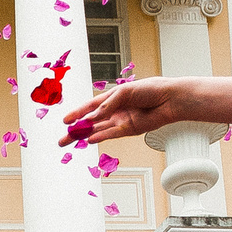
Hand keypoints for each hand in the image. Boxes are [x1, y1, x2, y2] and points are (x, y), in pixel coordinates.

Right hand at [60, 76, 200, 145]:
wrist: (169, 99)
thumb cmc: (150, 89)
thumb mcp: (125, 92)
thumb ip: (108, 105)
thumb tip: (94, 117)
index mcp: (112, 97)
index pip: (90, 106)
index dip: (77, 113)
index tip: (65, 121)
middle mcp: (115, 110)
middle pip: (90, 122)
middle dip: (76, 131)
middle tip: (62, 140)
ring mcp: (121, 121)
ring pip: (98, 130)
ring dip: (84, 136)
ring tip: (71, 141)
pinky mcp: (129, 130)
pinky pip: (111, 134)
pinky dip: (100, 137)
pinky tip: (90, 140)